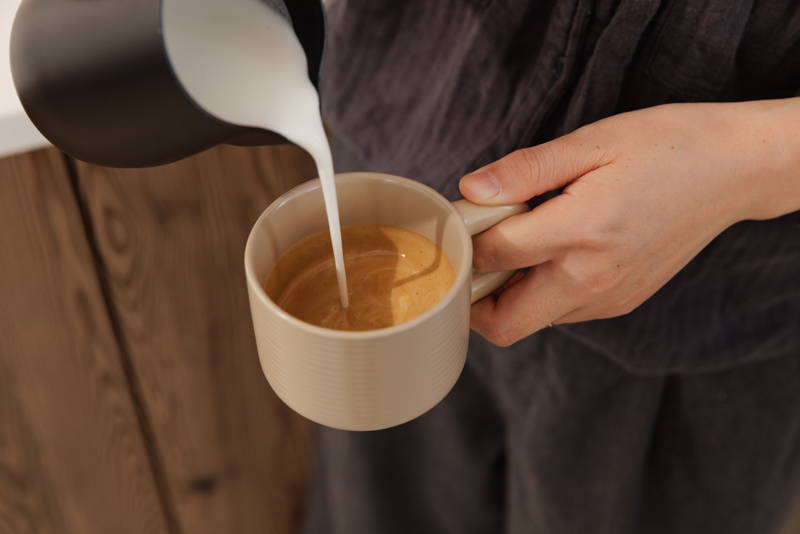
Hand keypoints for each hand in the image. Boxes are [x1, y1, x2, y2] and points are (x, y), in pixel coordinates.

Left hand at [460, 99, 799, 346]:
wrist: (736, 170)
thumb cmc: (666, 146)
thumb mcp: (592, 142)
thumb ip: (525, 171)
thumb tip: (471, 191)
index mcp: (581, 231)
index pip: (492, 256)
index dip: (466, 238)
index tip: (465, 218)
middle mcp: (593, 278)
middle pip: (504, 323)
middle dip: (475, 298)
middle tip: (474, 254)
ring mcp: (610, 297)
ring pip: (533, 321)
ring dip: (508, 295)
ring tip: (516, 245)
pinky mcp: (622, 301)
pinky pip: (563, 313)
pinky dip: (541, 292)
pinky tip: (551, 253)